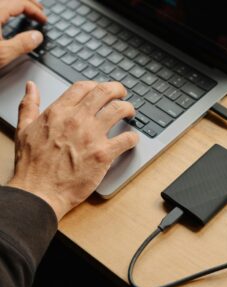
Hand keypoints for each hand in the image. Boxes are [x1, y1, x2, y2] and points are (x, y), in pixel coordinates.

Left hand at [0, 0, 46, 68]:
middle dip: (29, 3)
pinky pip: (0, 7)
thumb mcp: (2, 54)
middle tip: (40, 10)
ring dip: (18, 5)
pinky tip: (9, 17)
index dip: (35, 11)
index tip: (44, 20)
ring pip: (5, 1)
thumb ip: (22, 44)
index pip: (19, 3)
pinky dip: (8, 9)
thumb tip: (37, 37)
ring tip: (27, 10)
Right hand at [7, 81, 138, 220]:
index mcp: (59, 112)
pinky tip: (132, 139)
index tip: (100, 90)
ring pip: (119, 110)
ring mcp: (92, 136)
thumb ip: (29, 106)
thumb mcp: (24, 129)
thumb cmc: (31, 165)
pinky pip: (126, 139)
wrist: (39, 192)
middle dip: (118, 89)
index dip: (96, 85)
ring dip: (128, 109)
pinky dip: (133, 137)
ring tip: (130, 113)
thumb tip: (31, 87)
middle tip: (122, 94)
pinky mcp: (103, 154)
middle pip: (105, 92)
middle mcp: (77, 120)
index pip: (83, 87)